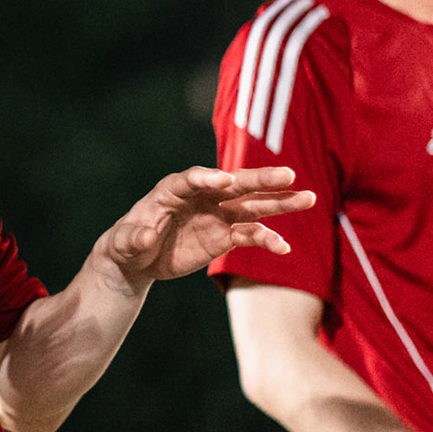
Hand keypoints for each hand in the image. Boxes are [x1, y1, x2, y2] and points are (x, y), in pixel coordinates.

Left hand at [98, 166, 313, 289]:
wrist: (137, 258)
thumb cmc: (126, 242)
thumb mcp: (124, 242)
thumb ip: (135, 237)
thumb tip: (147, 235)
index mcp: (173, 189)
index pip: (193, 179)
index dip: (208, 179)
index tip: (224, 181)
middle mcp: (202, 196)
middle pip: (234, 184)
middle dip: (260, 179)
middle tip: (289, 174)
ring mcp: (216, 215)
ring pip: (251, 205)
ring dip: (279, 203)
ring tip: (308, 199)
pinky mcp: (225, 236)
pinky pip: (250, 236)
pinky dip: (267, 240)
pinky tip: (284, 247)